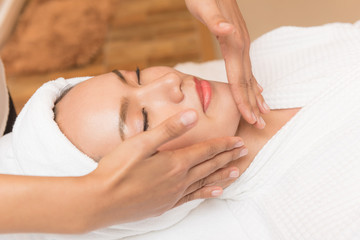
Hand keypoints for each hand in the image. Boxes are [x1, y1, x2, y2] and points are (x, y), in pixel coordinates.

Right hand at [86, 110, 245, 229]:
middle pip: (209, 165)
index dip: (223, 144)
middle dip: (228, 157)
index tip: (238, 140)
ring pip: (205, 182)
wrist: (100, 201)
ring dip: (222, 174)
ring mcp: (173, 194)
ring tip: (238, 171)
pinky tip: (216, 192)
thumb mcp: (141, 143)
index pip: (206, 150)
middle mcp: (179, 180)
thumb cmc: (117, 169)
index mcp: (174, 162)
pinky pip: (193, 198)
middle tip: (244, 151)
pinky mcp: (165, 205)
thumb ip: (169, 129)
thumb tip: (193, 115)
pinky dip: (207, 193)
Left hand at [185, 0, 269, 128]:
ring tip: (262, 111)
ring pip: (250, 76)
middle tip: (260, 126)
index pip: (239, 79)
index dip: (245, 101)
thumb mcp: (205, 7)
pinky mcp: (237, 41)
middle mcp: (241, 46)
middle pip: (248, 82)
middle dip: (253, 105)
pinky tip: (255, 87)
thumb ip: (216, 20)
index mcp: (233, 44)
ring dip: (255, 96)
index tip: (251, 120)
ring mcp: (241, 43)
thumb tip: (226, 30)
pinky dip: (251, 81)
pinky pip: (246, 67)